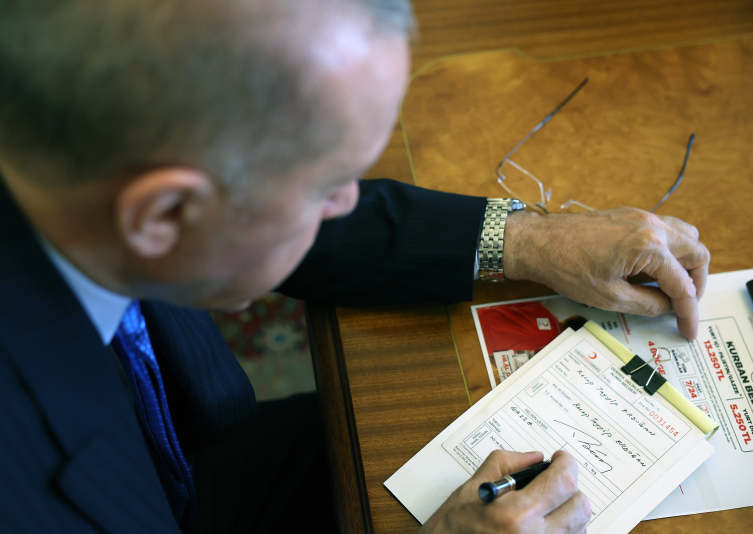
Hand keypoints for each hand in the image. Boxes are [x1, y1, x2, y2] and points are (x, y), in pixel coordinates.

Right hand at [419, 450, 589, 533]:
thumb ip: (505, 465)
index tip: (561, 458)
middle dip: (570, 487)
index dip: (567, 464)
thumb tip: (533, 457)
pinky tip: (543, 525)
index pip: (563, 482)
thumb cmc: (451, 531)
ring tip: (545, 505)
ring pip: (580, 526)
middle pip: (580, 506)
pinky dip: (564, 529)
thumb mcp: (470, 490)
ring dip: (568, 510)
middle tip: (553, 480)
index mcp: (516, 516)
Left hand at [503, 208, 709, 338]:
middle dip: (696, 284)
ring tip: (672, 287)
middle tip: (684, 306)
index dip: (688, 311)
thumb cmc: (565, 266)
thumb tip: (667, 307)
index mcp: (648, 246)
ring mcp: (640, 216)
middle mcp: (650, 226)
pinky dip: (669, 250)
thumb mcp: (609, 297)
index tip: (688, 328)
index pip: (682, 284)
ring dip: (686, 263)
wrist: (537, 242)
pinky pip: (664, 229)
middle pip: (696, 253)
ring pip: (685, 236)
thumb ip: (646, 304)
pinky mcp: (629, 215)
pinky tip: (652, 270)